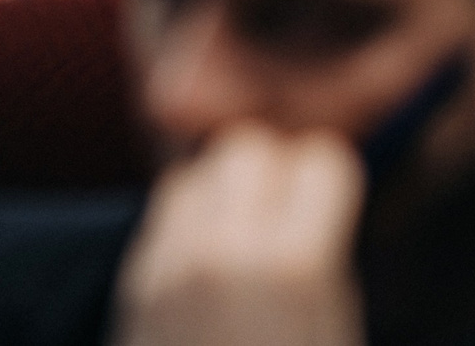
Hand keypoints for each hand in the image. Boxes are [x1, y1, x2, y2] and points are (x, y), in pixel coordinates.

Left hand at [113, 125, 365, 345]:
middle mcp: (223, 251)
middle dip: (271, 170)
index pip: (319, 160)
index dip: (330, 181)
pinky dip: (188, 221)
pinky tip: (209, 266)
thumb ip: (326, 261)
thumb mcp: (337, 334)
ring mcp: (170, 262)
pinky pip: (163, 214)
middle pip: (246, 147)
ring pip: (193, 171)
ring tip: (245, 240)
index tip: (332, 204)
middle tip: (288, 216)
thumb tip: (316, 203)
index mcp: (294, 267)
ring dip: (221, 190)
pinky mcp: (137, 280)